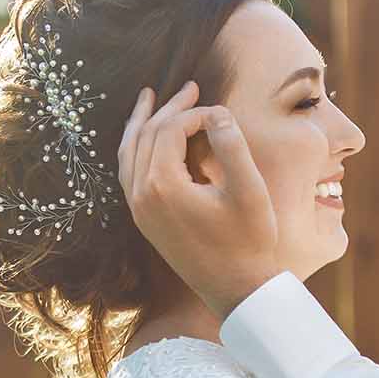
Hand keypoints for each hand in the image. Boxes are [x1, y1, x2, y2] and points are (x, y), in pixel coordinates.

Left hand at [117, 82, 282, 316]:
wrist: (236, 289)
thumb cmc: (249, 241)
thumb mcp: (250, 190)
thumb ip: (232, 145)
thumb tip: (216, 113)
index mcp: (163, 186)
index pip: (171, 129)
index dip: (196, 113)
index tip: (222, 112)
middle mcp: (141, 196)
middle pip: (147, 135)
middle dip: (169, 109)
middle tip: (191, 88)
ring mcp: (138, 209)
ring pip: (129, 152)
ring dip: (142, 123)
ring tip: (150, 98)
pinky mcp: (143, 219)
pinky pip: (129, 173)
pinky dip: (135, 148)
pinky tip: (146, 138)